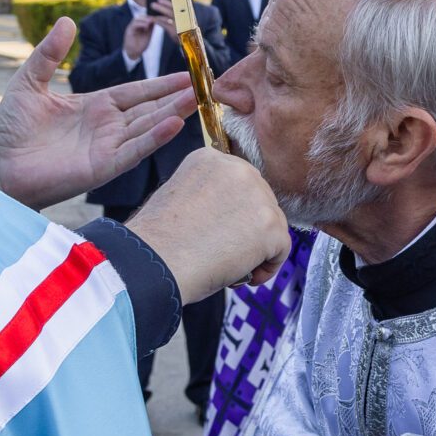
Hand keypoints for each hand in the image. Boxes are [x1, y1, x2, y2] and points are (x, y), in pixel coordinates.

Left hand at [0, 18, 194, 208]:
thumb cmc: (12, 128)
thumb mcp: (30, 81)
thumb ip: (49, 53)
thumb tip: (66, 21)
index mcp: (95, 106)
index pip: (137, 92)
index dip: (161, 83)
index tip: (188, 73)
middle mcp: (107, 127)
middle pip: (150, 108)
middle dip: (177, 97)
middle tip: (206, 84)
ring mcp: (107, 147)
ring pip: (148, 127)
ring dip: (173, 113)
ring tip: (198, 99)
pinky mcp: (102, 167)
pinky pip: (134, 151)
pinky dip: (154, 138)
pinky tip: (174, 124)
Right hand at [121, 9, 158, 62]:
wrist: (134, 53)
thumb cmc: (140, 45)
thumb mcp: (147, 35)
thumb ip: (150, 28)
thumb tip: (156, 21)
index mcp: (138, 26)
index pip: (144, 17)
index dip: (150, 16)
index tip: (157, 17)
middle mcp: (134, 25)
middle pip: (140, 17)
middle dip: (147, 17)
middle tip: (154, 18)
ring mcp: (130, 28)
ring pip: (136, 19)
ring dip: (144, 19)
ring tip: (150, 21)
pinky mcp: (128, 31)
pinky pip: (134, 25)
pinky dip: (140, 24)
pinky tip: (146, 26)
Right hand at [124, 148, 291, 298]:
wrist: (154, 261)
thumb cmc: (157, 241)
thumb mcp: (179, 197)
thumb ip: (209, 196)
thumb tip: (231, 215)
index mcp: (210, 159)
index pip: (239, 185)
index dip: (232, 213)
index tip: (216, 232)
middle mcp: (238, 169)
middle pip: (261, 202)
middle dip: (247, 229)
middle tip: (223, 251)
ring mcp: (258, 197)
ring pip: (273, 226)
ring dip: (256, 249)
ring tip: (228, 265)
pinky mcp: (271, 226)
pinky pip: (281, 250)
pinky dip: (266, 268)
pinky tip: (240, 275)